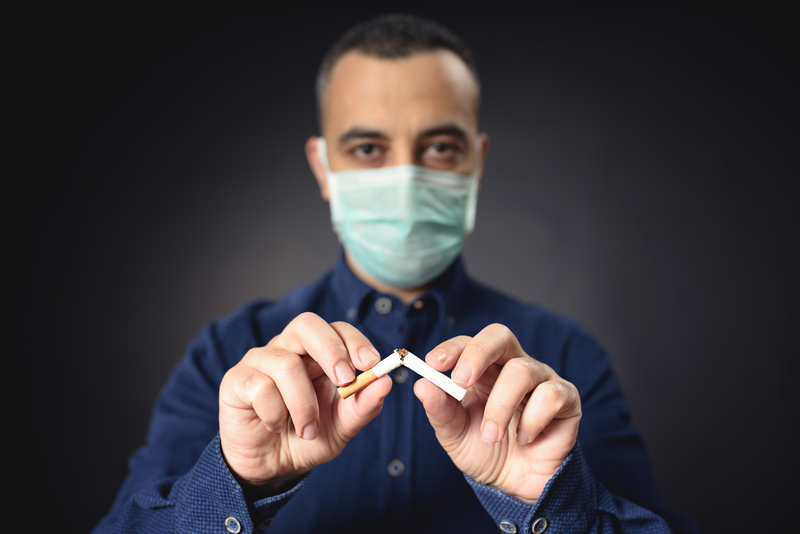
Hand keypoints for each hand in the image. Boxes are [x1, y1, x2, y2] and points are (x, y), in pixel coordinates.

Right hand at [218, 312, 390, 492]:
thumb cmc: (308, 438)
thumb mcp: (342, 427)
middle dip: (330, 349)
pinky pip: (261, 388)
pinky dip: (276, 414)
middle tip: (344, 379)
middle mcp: (289, 349)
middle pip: (307, 324)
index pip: (337, 329)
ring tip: (308, 430)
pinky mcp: (237, 379)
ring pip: (286, 364)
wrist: (271, 467)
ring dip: (303, 404)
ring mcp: (260, 361)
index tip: (371, 363)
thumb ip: (363, 405)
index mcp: (318, 354)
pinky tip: (276, 426)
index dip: (354, 341)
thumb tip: (385, 382)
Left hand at [413, 324, 580, 502]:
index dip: (452, 349)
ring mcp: (541, 379)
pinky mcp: (566, 398)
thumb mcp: (455, 435)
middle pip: (499, 335)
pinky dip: (532, 420)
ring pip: (522, 370)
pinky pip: (551, 395)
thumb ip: (440, 410)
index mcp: (482, 370)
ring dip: (500, 406)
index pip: (468, 343)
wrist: (518, 485)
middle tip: (462, 381)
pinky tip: (525, 438)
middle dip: (478, 353)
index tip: (433, 364)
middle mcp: (512, 366)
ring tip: (492, 435)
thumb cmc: (486, 452)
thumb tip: (422, 385)